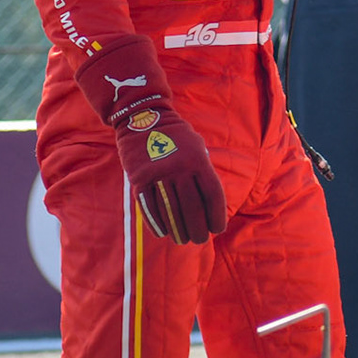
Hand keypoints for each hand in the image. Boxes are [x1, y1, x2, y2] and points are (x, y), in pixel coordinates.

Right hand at [77, 35, 226, 244]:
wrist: (143, 118)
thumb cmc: (176, 136)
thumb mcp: (196, 147)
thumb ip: (204, 173)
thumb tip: (212, 205)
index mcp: (198, 160)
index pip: (213, 195)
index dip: (217, 216)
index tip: (218, 229)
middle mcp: (180, 169)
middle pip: (193, 208)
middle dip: (199, 229)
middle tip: (200, 239)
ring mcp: (159, 174)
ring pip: (171, 212)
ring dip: (179, 230)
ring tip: (183, 239)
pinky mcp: (139, 179)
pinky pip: (150, 208)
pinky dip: (157, 223)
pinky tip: (163, 233)